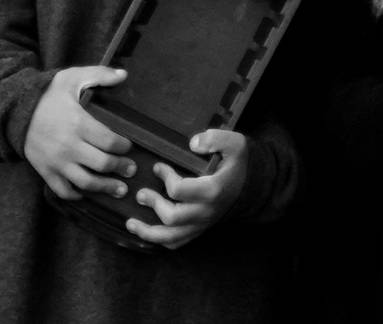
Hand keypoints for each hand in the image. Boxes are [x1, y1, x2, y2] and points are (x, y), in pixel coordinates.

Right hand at [24, 66, 134, 201]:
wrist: (15, 111)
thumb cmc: (48, 94)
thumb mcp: (72, 78)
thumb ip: (99, 74)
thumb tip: (124, 74)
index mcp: (78, 123)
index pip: (109, 141)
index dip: (123, 146)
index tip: (129, 146)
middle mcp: (69, 146)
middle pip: (101, 164)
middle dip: (120, 168)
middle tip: (131, 170)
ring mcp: (56, 162)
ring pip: (85, 182)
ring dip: (105, 187)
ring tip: (120, 189)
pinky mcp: (45, 171)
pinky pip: (63, 190)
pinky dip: (76, 195)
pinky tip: (87, 193)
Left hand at [126, 129, 248, 249]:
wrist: (252, 186)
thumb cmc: (239, 163)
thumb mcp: (235, 143)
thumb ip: (216, 139)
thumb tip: (193, 143)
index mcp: (212, 190)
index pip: (180, 190)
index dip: (165, 177)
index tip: (157, 166)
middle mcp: (205, 212)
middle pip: (172, 217)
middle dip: (152, 204)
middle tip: (140, 193)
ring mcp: (201, 224)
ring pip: (171, 238)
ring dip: (148, 232)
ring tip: (130, 223)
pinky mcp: (199, 230)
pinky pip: (177, 243)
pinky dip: (160, 240)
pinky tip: (147, 233)